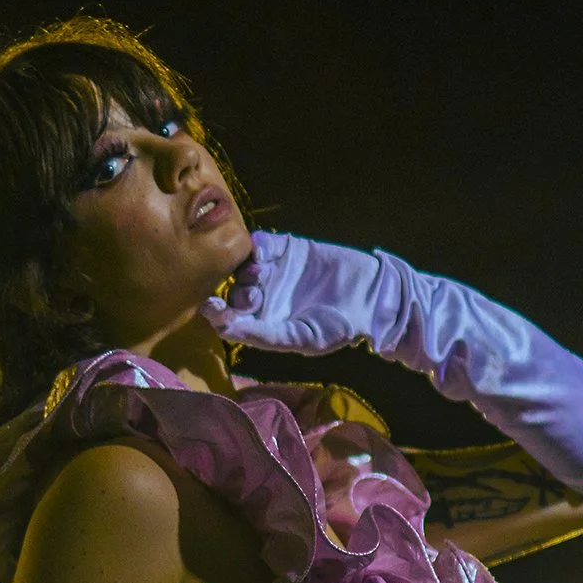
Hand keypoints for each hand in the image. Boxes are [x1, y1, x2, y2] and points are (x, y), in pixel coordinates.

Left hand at [203, 228, 388, 356]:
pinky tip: (264, 253)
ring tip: (260, 272)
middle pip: (233, 291)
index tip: (210, 308)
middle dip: (235, 292)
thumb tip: (224, 330)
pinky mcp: (288, 249)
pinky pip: (262, 244)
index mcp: (264, 323)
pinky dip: (258, 246)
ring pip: (244, 266)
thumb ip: (263, 335)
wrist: (372, 296)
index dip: (216, 313)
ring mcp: (274, 271)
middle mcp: (265, 297)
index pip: (230, 319)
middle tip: (253, 294)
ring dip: (244, 268)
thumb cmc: (339, 327)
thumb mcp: (301, 338)